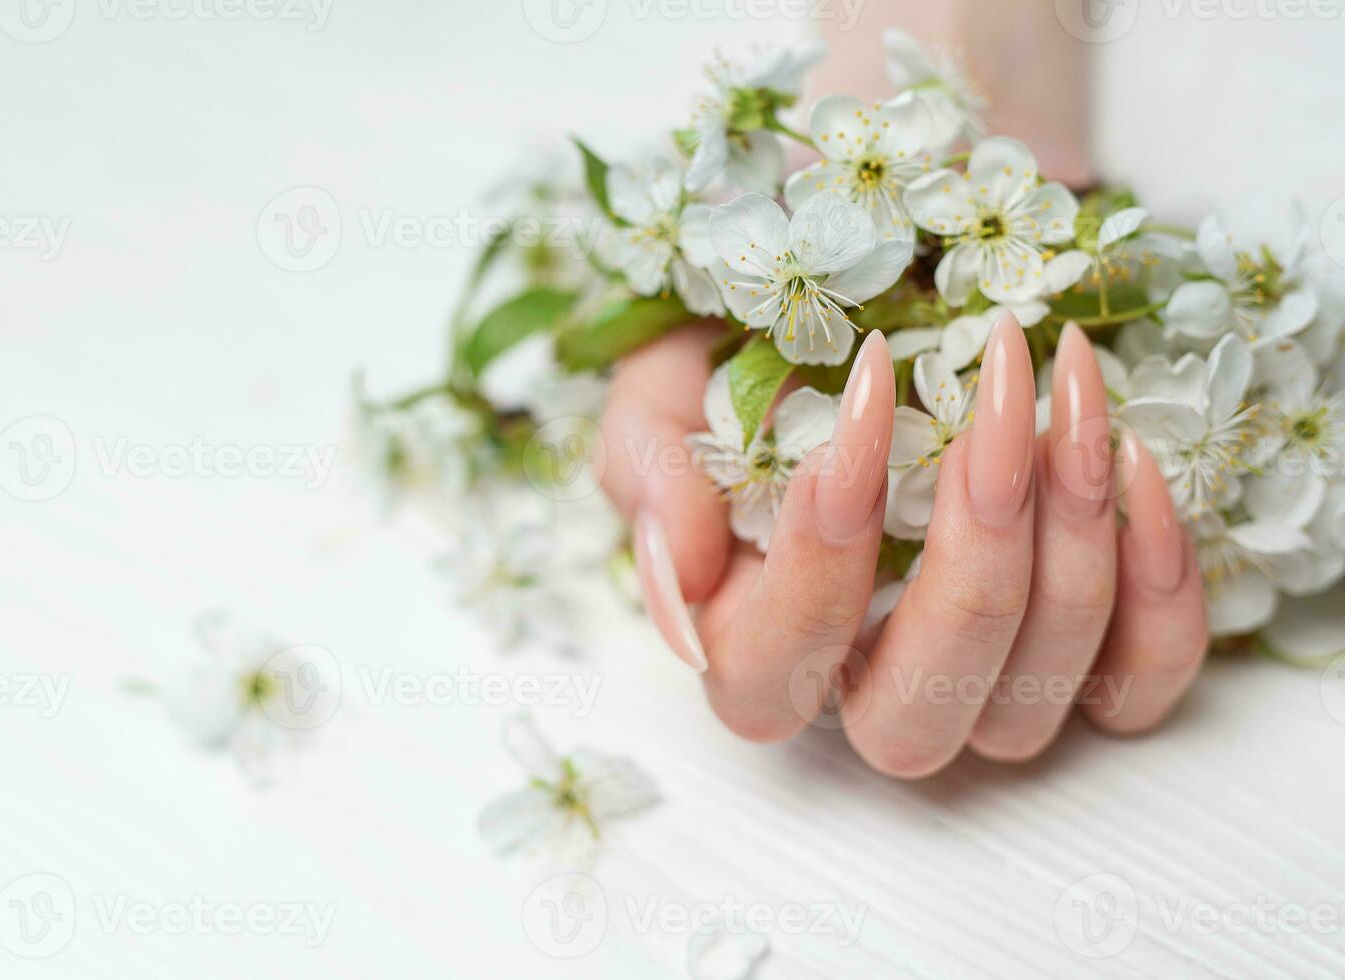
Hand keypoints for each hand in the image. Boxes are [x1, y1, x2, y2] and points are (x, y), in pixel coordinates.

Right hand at [596, 312, 1209, 776]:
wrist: (886, 261)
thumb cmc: (763, 333)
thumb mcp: (668, 378)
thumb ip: (648, 467)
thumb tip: (680, 576)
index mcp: (753, 637)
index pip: (766, 677)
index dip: (815, 570)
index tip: (859, 414)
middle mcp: (868, 689)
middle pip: (911, 724)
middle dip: (969, 563)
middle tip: (995, 404)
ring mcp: (987, 688)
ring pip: (1032, 703)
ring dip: (1069, 542)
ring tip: (1068, 388)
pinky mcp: (1099, 659)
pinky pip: (1144, 681)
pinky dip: (1159, 586)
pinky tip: (1133, 461)